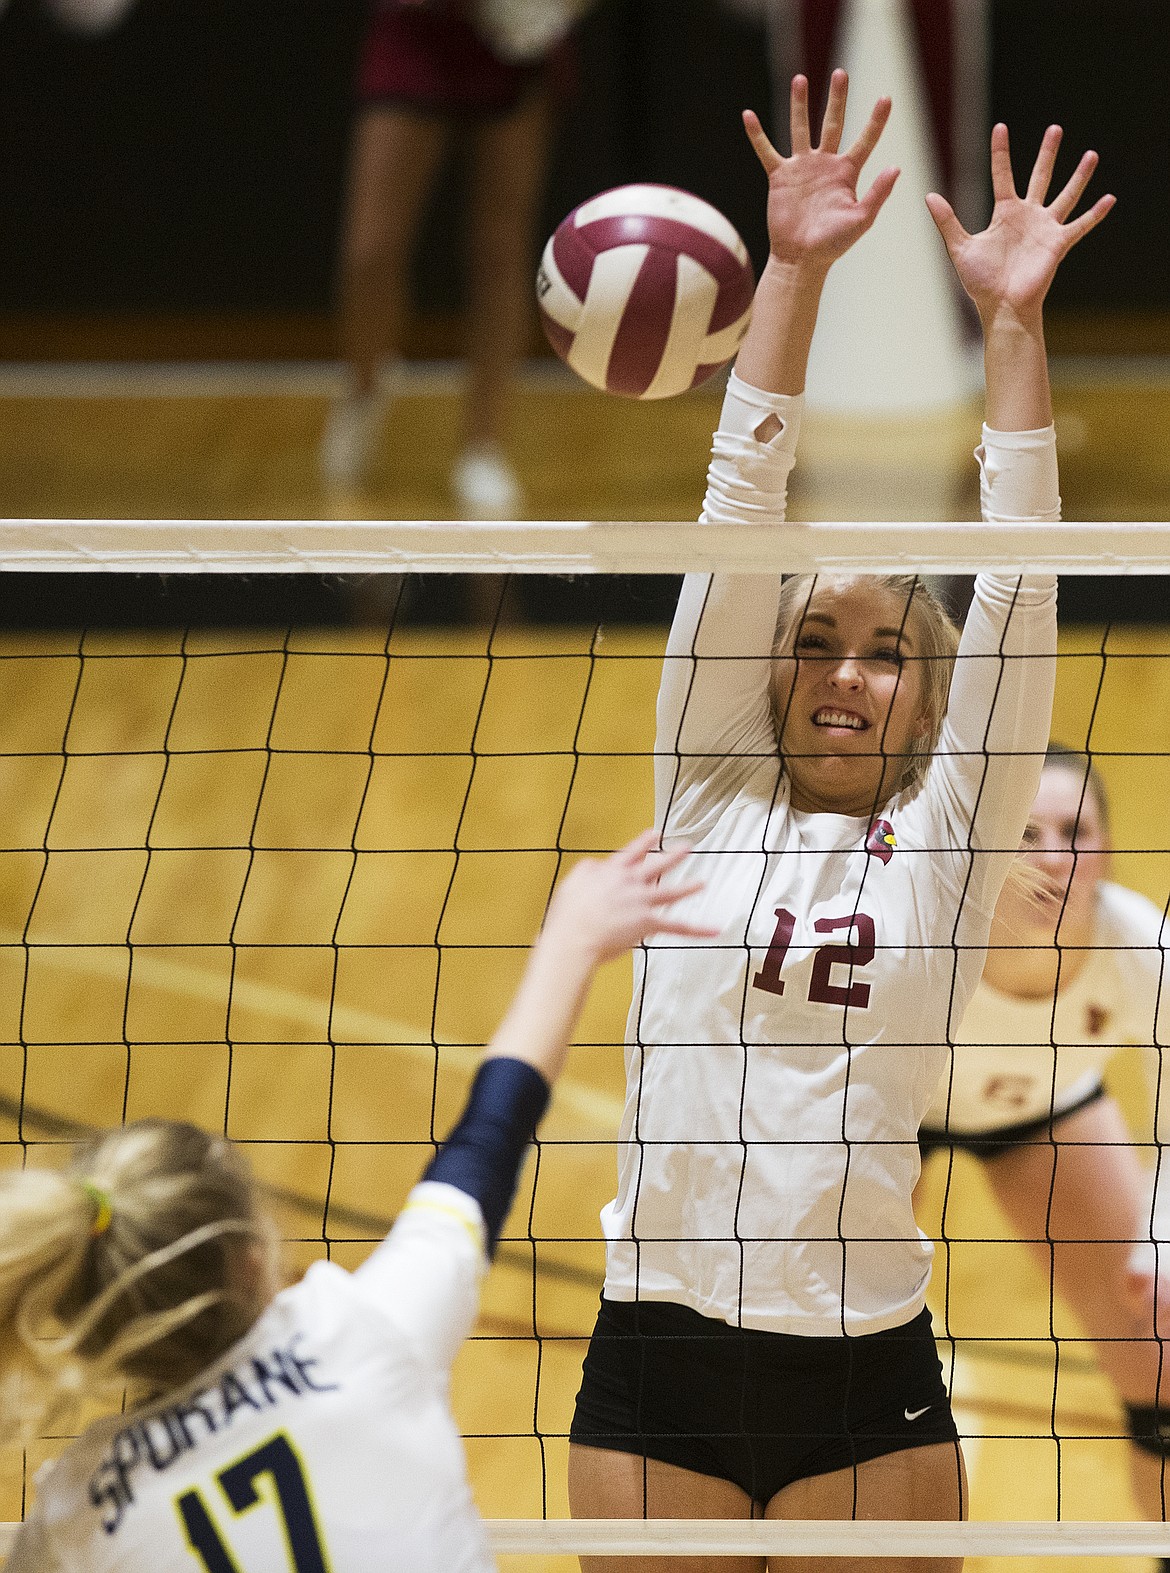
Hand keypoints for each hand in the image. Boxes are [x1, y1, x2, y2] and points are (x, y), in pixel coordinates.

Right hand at [544, 829, 716, 964]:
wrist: (575, 935)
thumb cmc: (568, 916)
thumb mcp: (572, 883)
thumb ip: (587, 870)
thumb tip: (597, 865)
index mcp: (611, 872)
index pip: (631, 853)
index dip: (644, 842)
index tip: (654, 833)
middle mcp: (631, 883)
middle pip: (656, 866)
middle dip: (673, 856)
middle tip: (687, 847)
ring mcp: (642, 901)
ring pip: (671, 892)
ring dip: (688, 887)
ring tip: (702, 883)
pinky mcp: (649, 922)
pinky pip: (679, 927)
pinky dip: (699, 930)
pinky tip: (715, 930)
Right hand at [743, 70, 899, 273]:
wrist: (800, 259)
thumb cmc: (833, 245)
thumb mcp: (861, 220)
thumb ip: (878, 194)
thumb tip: (895, 167)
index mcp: (846, 173)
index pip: (865, 140)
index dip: (876, 120)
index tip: (887, 98)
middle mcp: (825, 165)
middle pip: (833, 123)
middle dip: (836, 99)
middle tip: (839, 73)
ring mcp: (801, 169)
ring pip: (800, 129)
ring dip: (800, 105)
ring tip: (800, 79)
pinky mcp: (779, 177)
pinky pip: (766, 151)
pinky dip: (757, 135)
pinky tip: (748, 115)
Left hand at [926, 123, 1114, 323]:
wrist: (1001, 306)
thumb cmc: (981, 282)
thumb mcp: (961, 248)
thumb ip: (947, 221)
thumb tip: (929, 196)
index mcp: (1005, 213)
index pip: (1003, 174)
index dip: (1001, 152)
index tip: (1000, 127)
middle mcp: (1028, 216)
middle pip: (1040, 177)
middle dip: (1047, 153)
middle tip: (1054, 128)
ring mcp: (1045, 228)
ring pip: (1066, 195)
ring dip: (1079, 176)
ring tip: (1091, 154)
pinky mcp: (1058, 244)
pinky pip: (1080, 226)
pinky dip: (1095, 214)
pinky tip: (1110, 198)